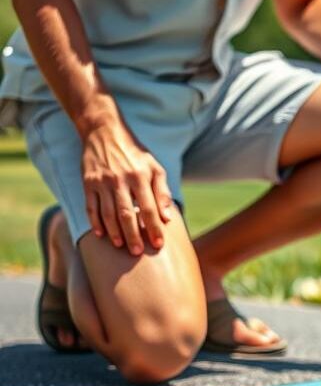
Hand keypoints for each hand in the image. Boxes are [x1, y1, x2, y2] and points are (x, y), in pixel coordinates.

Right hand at [80, 122, 173, 253]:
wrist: (104, 132)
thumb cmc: (135, 154)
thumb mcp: (154, 167)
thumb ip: (162, 191)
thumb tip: (168, 217)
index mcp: (140, 176)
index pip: (149, 208)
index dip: (154, 227)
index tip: (159, 244)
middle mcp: (120, 180)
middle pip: (127, 215)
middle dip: (133, 235)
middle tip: (137, 252)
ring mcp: (102, 182)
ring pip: (108, 214)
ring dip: (114, 233)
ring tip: (121, 246)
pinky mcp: (88, 183)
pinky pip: (91, 207)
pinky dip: (95, 223)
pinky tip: (101, 235)